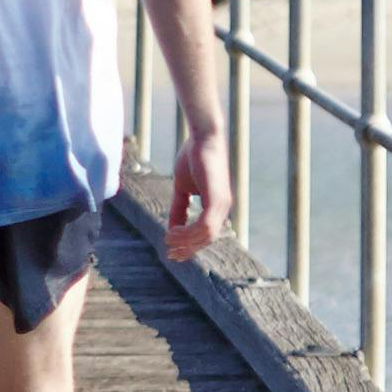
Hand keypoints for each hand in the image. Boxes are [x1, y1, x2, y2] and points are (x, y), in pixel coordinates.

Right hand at [164, 119, 225, 256]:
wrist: (203, 137)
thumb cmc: (193, 157)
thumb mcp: (182, 187)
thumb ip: (178, 207)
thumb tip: (171, 228)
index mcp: (217, 206)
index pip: (206, 234)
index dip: (190, 246)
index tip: (172, 252)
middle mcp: (224, 207)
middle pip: (207, 239)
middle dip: (188, 249)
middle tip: (169, 255)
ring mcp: (222, 204)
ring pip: (205, 235)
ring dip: (185, 241)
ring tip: (167, 240)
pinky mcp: (216, 199)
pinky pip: (204, 225)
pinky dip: (188, 232)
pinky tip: (172, 231)